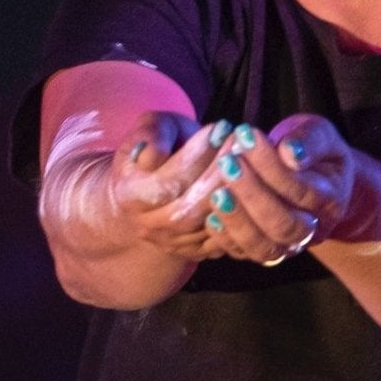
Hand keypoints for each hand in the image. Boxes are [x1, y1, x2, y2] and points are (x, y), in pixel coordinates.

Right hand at [91, 113, 236, 258]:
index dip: (197, 155)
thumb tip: (156, 153)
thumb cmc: (155, 149)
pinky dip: (240, 217)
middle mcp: (147, 225)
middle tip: (244, 146)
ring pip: (209, 226)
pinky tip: (252, 190)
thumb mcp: (148, 129)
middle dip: (220, 176)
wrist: (149, 188)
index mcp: (129, 195)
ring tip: (250, 164)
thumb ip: (150, 134)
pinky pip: (224, 241)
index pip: (167, 180)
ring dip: (234, 195)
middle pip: (190, 207)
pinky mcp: (195, 252)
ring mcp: (172, 243)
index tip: (221, 129)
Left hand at [189, 117, 357, 264]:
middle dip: (253, 194)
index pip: (303, 191)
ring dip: (237, 220)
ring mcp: (286, 245)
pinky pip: (243, 253)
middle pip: (285, 225)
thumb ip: (309, 140)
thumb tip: (290, 152)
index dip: (273, 167)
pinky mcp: (260, 249)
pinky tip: (210, 214)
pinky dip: (225, 237)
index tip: (245, 137)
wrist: (307, 173)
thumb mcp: (318, 133)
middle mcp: (312, 230)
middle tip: (227, 164)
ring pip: (264, 247)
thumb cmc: (310, 149)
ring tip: (216, 192)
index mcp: (330, 201)